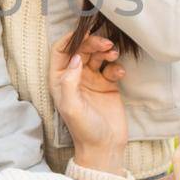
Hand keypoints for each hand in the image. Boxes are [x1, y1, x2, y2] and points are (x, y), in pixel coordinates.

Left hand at [49, 32, 127, 170]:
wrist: (104, 147)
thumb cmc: (84, 129)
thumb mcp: (72, 106)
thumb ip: (69, 81)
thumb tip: (75, 58)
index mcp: (60, 80)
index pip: (60, 51)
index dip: (71, 39)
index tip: (85, 32)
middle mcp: (74, 77)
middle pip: (81, 49)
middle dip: (93, 43)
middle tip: (106, 44)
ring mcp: (91, 80)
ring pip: (97, 55)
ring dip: (105, 51)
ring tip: (113, 54)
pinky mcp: (107, 85)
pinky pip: (111, 67)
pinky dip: (115, 66)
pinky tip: (119, 74)